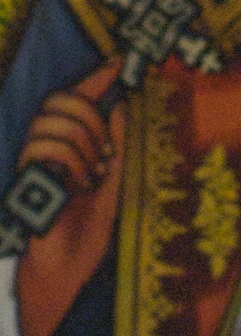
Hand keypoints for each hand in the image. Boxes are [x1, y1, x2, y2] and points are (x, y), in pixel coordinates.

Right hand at [15, 63, 124, 335]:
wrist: (66, 274)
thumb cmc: (86, 236)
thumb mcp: (111, 185)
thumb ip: (114, 146)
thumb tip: (117, 105)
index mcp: (72, 150)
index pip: (76, 102)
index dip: (94, 78)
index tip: (118, 61)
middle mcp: (49, 152)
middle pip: (60, 101)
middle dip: (88, 113)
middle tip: (103, 147)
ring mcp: (35, 165)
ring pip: (53, 121)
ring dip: (83, 142)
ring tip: (91, 173)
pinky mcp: (26, 179)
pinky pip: (44, 147)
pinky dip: (71, 159)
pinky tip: (79, 183)